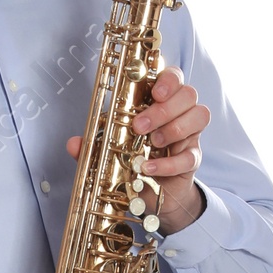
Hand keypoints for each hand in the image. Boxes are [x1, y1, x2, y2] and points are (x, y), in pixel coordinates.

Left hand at [65, 66, 207, 234]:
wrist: (152, 195)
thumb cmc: (134, 161)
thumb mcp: (110, 151)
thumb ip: (92, 146)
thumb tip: (72, 143)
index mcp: (160, 102)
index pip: (173, 76)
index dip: (169, 79)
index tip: (154, 92)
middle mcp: (179, 113)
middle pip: (188, 94)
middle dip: (164, 108)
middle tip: (140, 126)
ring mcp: (190, 135)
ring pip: (200, 115)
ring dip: (174, 128)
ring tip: (152, 142)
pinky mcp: (192, 159)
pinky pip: (191, 155)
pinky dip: (169, 163)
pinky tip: (150, 169)